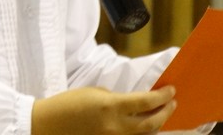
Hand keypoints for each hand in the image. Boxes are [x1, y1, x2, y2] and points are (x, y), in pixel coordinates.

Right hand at [31, 86, 176, 134]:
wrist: (50, 124)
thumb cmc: (68, 104)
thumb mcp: (94, 93)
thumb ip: (115, 99)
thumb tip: (131, 104)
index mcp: (111, 106)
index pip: (146, 102)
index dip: (162, 96)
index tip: (171, 91)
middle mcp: (116, 127)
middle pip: (152, 123)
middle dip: (165, 112)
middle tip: (172, 103)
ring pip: (145, 134)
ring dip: (156, 124)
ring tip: (161, 114)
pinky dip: (141, 132)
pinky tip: (144, 126)